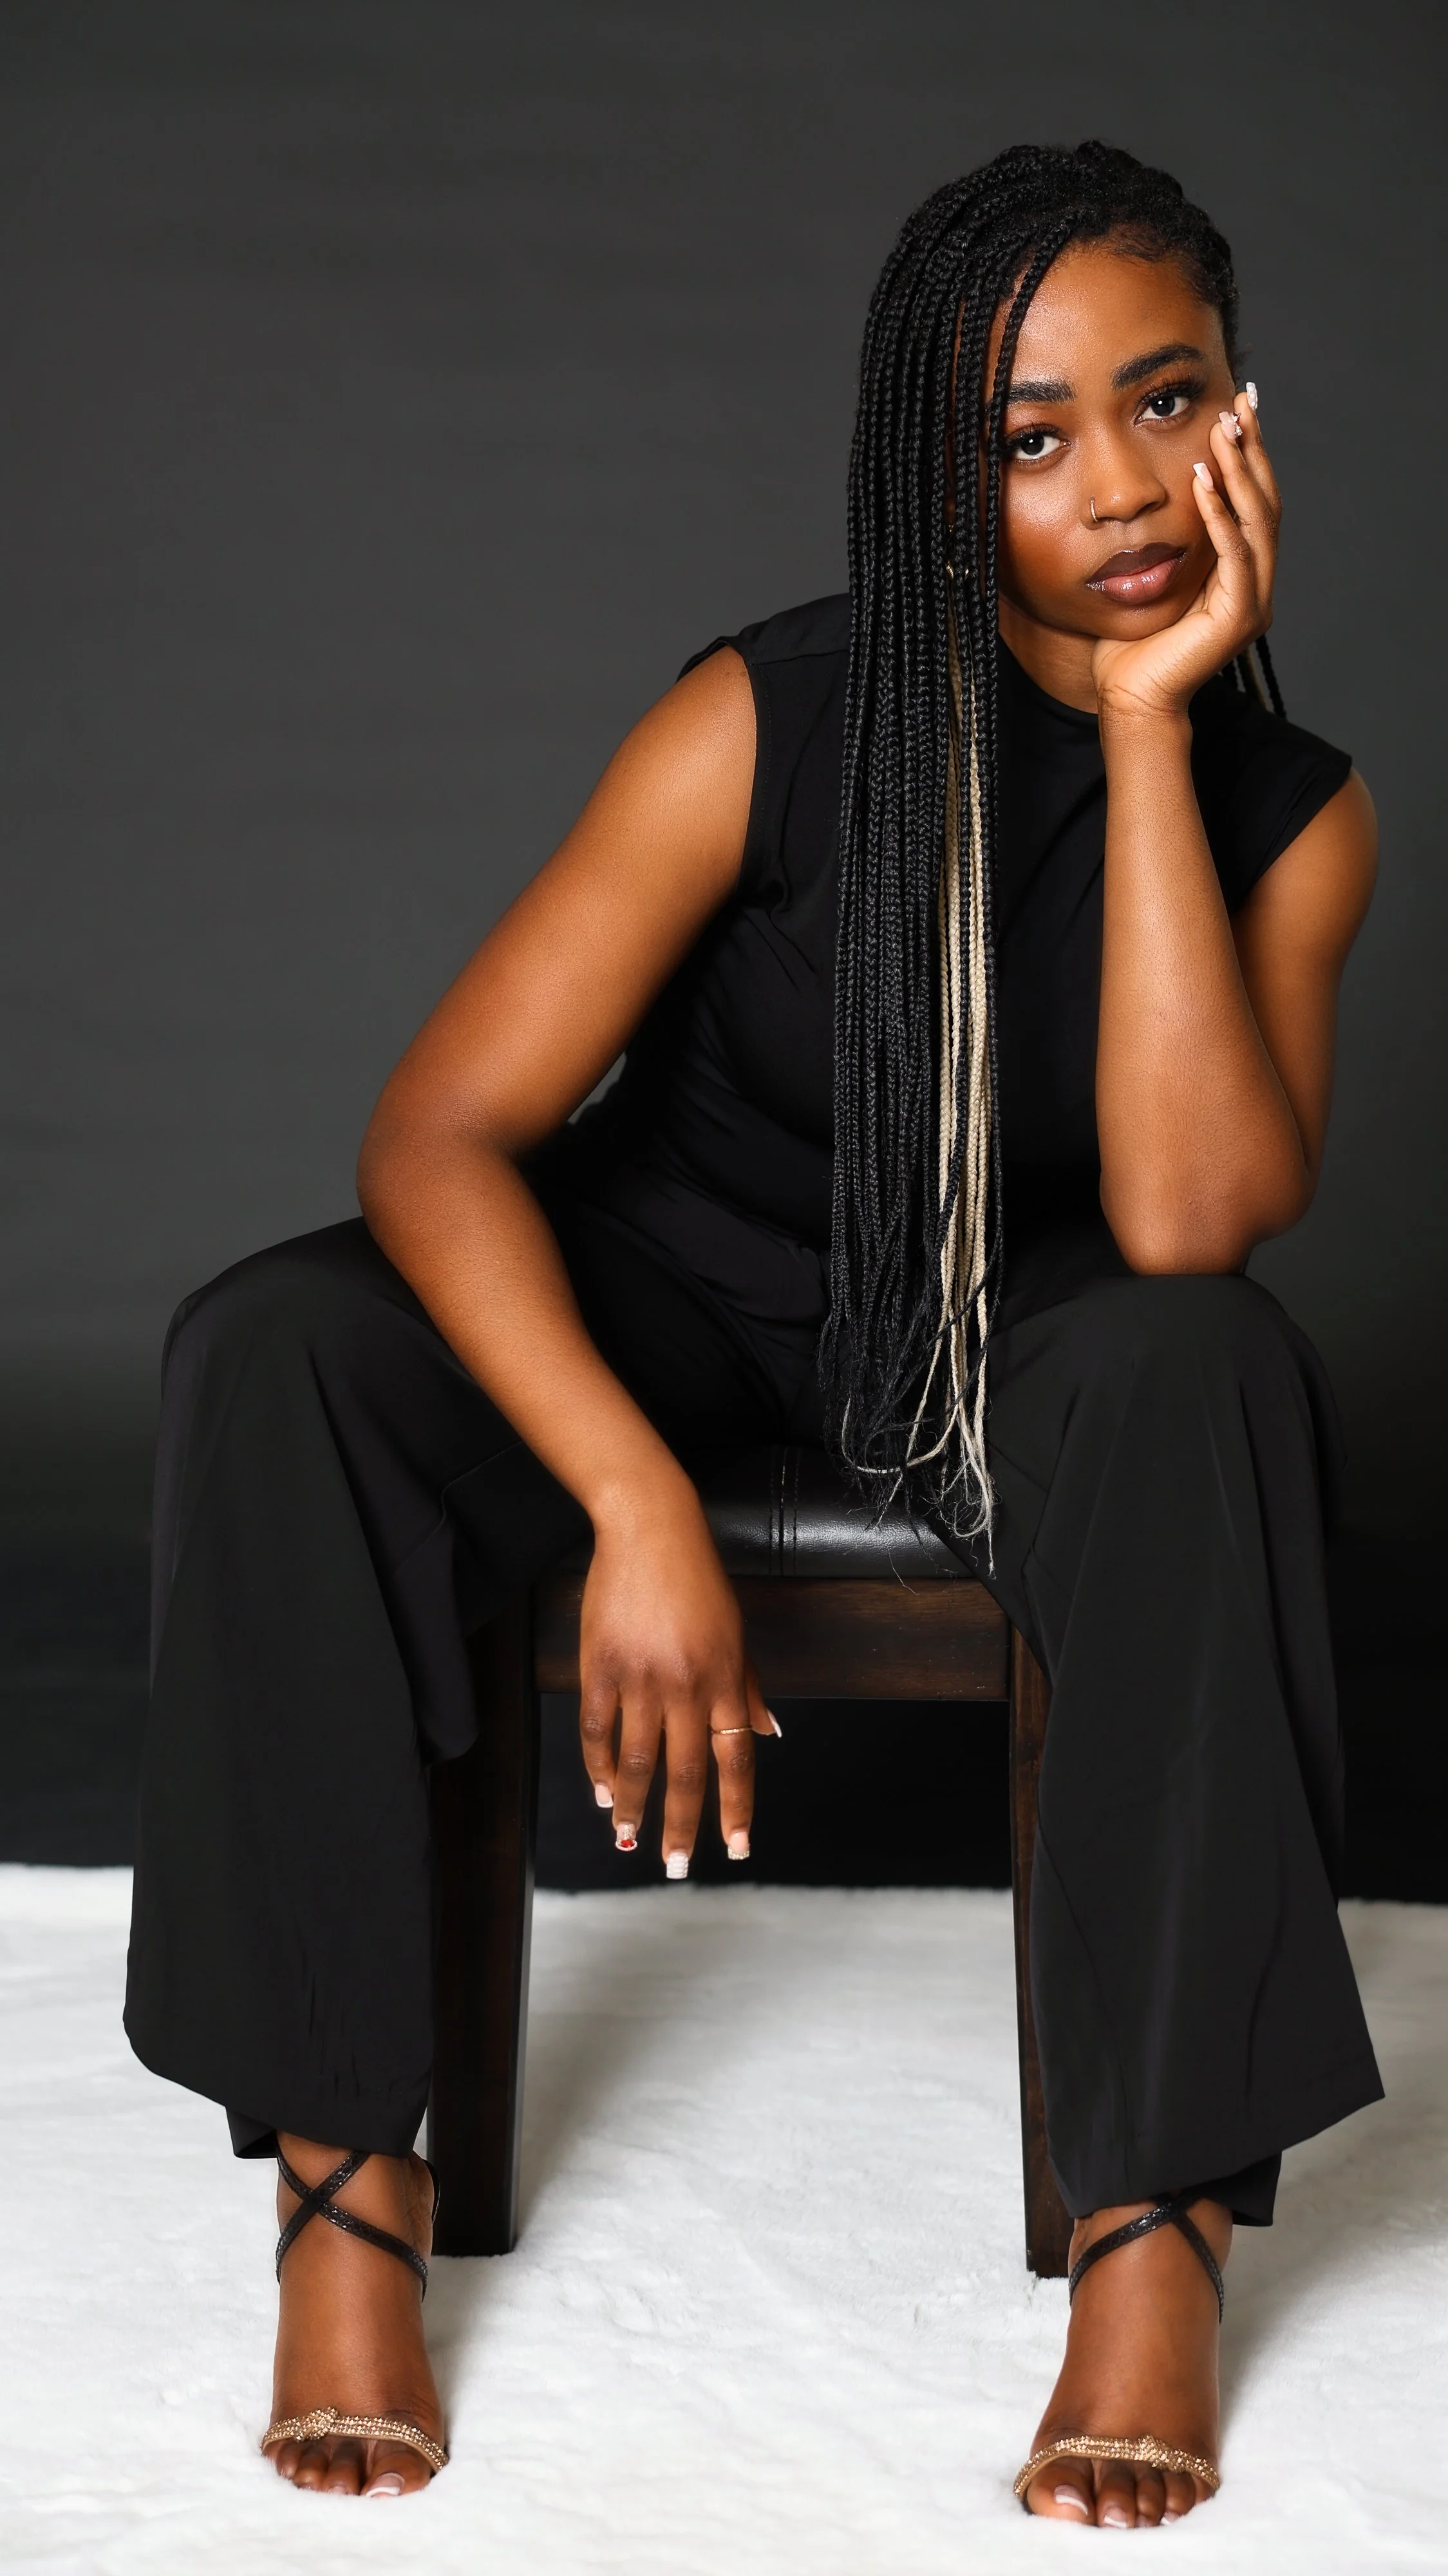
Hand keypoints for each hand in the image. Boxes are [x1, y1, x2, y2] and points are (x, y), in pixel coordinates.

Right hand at [577, 1477, 776, 1872]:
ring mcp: (641, 1676)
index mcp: (726, 1678)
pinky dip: (599, 1766)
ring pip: (637, 1760)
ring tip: (629, 1839)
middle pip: (685, 1771)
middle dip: (681, 1826)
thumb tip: (769, 1734)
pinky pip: (598, 1730)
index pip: (735, 1759)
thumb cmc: (698, 1578)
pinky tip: (602, 1791)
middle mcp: (687, 1684)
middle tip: (676, 1866)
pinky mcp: (600, 1665)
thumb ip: (748, 1688)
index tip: (735, 1848)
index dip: (735, 1809)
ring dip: (633, 1806)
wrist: (650, 1528)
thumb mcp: (736, 1632)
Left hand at [1093, 389, 1280, 722]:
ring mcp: (1252, 602)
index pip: (1253, 503)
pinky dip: (1220, 514)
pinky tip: (1204, 480)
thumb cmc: (1131, 644)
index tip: (1239, 409)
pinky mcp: (1238, 618)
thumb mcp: (1152, 575)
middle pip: (1266, 503)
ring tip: (1223, 431)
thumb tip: (1159, 488)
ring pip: (1257, 523)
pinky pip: (1234, 554)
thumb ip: (1168, 538)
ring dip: (1240, 473)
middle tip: (1243, 403)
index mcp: (1240, 575)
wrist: (1128, 699)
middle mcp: (1255, 585)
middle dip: (1253, 450)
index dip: (1250, 455)